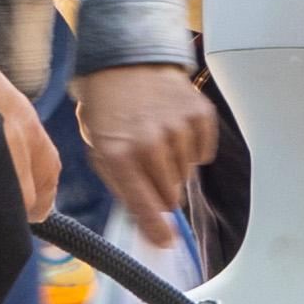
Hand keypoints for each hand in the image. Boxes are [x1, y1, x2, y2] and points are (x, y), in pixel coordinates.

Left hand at [73, 63, 218, 219]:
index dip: (157, 229)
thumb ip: (121, 184)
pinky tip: (174, 128)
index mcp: (118, 154)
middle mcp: (149, 143)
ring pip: (187, 175)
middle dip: (161, 189)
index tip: (167, 243)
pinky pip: (203, 154)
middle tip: (149, 167)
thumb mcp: (100, 147)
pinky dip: (192, 148)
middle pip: (171, 196)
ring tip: (158, 139)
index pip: (144, 205)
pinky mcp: (200, 116)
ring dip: (175, 166)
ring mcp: (177, 128)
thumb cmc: (109, 106)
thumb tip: (147, 221)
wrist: (127, 60)